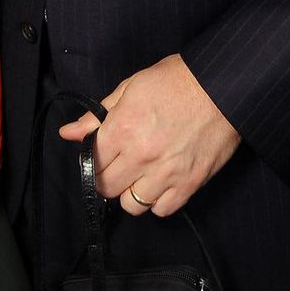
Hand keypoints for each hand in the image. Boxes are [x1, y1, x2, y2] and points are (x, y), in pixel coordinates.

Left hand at [59, 54, 240, 217]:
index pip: (91, 161)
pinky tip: (160, 181)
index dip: (91, 158)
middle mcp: (141, 155)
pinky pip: (162, 210)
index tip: (99, 154)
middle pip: (106, 187)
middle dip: (106, 177)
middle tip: (117, 164)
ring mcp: (166, 173)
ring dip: (130, 192)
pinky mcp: (189, 184)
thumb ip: (97, 115)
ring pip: (131, 205)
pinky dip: (158, 200)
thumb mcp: (130, 87)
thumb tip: (68, 133)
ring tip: (139, 174)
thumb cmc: (176, 80)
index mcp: (123, 127)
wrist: (221, 87)